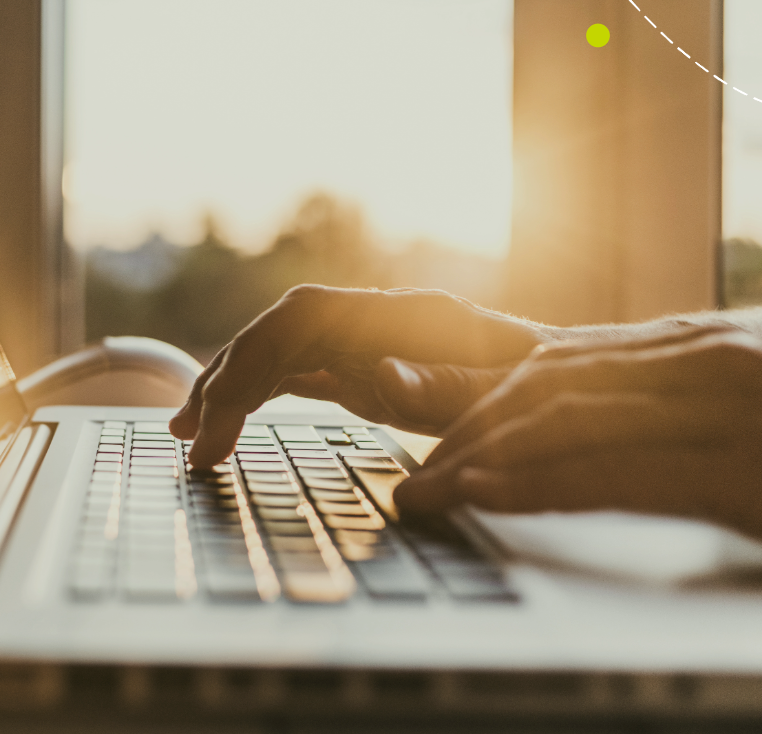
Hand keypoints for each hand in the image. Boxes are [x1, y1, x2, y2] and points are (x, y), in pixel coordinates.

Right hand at [170, 285, 547, 467]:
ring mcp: (370, 340)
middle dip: (227, 381)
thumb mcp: (508, 398)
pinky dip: (257, 395)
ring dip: (230, 386)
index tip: (219, 420)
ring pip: (280, 348)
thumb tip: (378, 375)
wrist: (574, 387)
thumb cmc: (547, 396)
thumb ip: (447, 387)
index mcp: (409, 316)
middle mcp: (380, 319)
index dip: (251, 360)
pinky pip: (297, 370)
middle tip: (193, 444)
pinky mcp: (367, 365)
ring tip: (188, 434)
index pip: (304, 318)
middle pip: (280, 331)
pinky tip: (229, 421)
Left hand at [394, 328, 761, 564]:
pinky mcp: (738, 466)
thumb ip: (672, 408)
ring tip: (426, 493)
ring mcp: (714, 407)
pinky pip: (614, 470)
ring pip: (562, 420)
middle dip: (466, 433)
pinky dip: (539, 481)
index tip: (439, 445)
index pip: (557, 367)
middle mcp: (691, 362)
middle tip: (417, 477)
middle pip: (543, 388)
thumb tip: (598, 437)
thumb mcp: (747, 407)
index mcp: (689, 348)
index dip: (484, 404)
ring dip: (479, 459)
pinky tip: (489, 496)